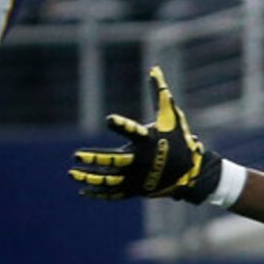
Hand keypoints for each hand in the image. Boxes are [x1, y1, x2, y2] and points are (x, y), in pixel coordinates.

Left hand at [71, 66, 222, 202]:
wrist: (191, 171)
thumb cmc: (178, 138)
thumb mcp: (170, 115)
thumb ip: (159, 94)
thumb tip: (154, 69)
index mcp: (148, 140)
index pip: (133, 131)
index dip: (122, 125)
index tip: (109, 119)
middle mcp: (141, 160)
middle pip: (115, 160)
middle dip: (95, 159)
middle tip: (77, 156)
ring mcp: (138, 177)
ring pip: (110, 180)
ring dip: (89, 177)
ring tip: (72, 173)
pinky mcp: (137, 190)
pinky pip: (115, 194)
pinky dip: (99, 193)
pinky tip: (84, 190)